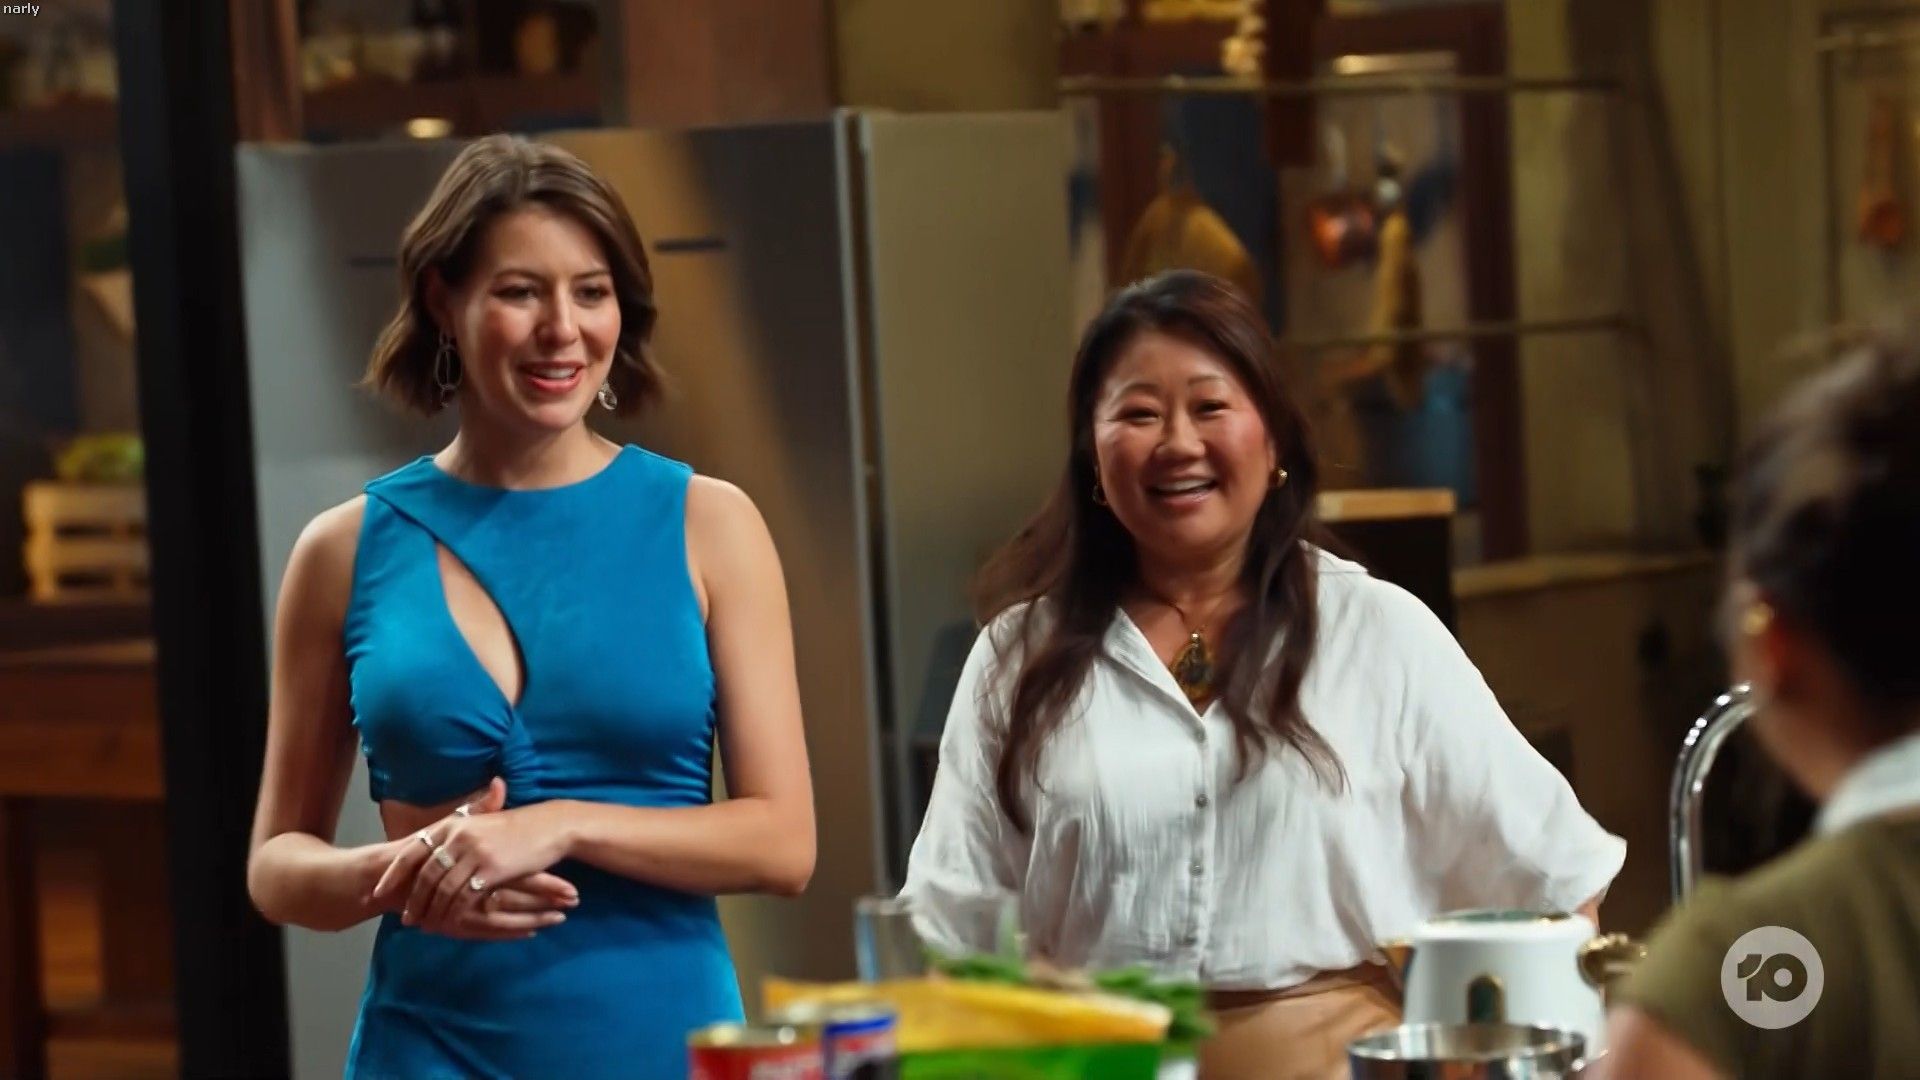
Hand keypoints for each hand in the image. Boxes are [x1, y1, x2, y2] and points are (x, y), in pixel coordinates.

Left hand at [374, 782, 573, 934]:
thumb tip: (430, 853)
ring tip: (426, 926)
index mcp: (452, 824)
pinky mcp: (491, 869)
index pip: (413, 851)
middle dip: (413, 900)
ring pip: (442, 889)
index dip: (394, 874)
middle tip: (406, 919)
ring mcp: (475, 852)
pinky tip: (452, 924)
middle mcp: (459, 836)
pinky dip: (454, 914)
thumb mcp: (481, 824)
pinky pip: (465, 897)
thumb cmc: (516, 828)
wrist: (550, 827)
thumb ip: (455, 836)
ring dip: (432, 911)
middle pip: (425, 875)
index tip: (379, 892)